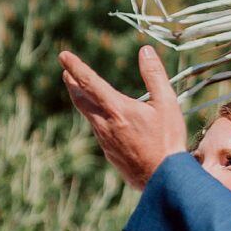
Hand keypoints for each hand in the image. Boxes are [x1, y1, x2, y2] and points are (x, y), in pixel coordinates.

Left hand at [59, 45, 186, 189]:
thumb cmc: (167, 140)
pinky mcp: (110, 154)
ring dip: (83, 101)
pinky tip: (103, 121)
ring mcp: (105, 141)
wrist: (163, 180)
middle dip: (73, 84)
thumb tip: (144, 50)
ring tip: (81, 92)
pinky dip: (96, 119)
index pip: (90, 82)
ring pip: (89, 116)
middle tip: (66, 72)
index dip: (75, 67)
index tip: (63, 55)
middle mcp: (105, 125)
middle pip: (81, 100)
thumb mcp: (167, 104)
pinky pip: (99, 131)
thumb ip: (155, 75)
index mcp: (117, 109)